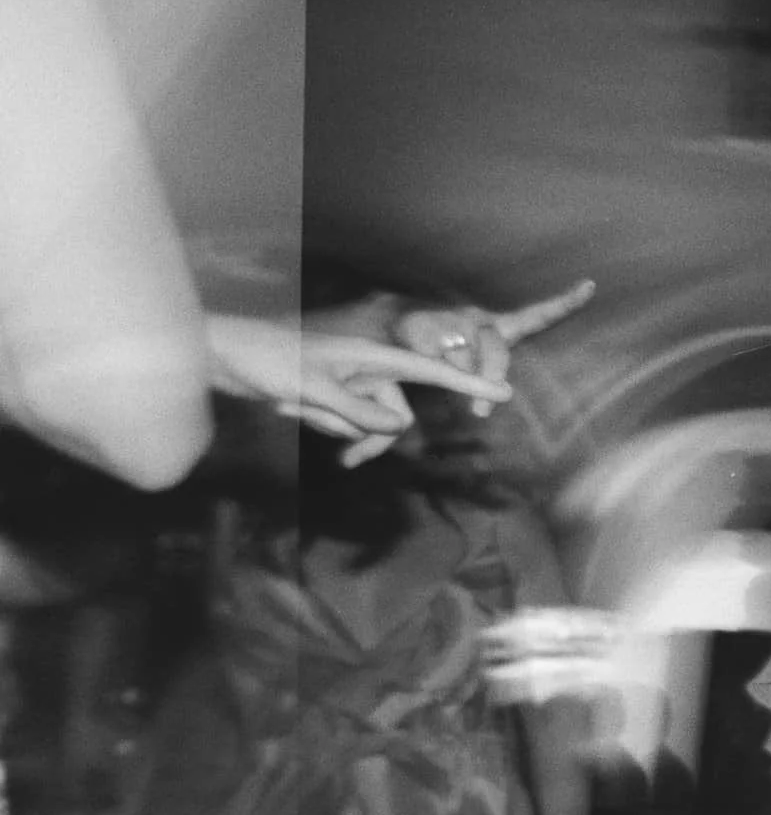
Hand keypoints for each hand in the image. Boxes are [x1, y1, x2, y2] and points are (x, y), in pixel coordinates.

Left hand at [203, 315, 510, 464]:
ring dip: (346, 432)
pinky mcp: (338, 393)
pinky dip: (335, 428)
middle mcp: (369, 366)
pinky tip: (302, 416)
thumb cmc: (264, 360)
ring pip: (374, 423)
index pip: (430, 368)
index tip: (504, 390)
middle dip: (372, 436)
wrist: (222, 355)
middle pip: (398, 413)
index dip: (467, 382)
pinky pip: (354, 423)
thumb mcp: (310, 387)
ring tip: (305, 418)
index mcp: (371, 352)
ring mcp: (353, 381)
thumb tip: (397, 426)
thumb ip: (356, 409)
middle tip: (347, 462)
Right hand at [392, 279, 595, 416]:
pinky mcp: (422, 324)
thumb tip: (494, 396)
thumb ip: (485, 379)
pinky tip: (421, 361)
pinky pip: (434, 353)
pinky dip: (432, 366)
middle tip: (481, 412)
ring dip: (457, 377)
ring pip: (465, 356)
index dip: (564, 303)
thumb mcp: (467, 365)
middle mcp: (478, 318)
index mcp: (496, 327)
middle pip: (497, 351)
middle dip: (490, 380)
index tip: (590, 286)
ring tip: (440, 379)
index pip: (536, 316)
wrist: (385, 324)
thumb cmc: (438, 351)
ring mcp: (451, 319)